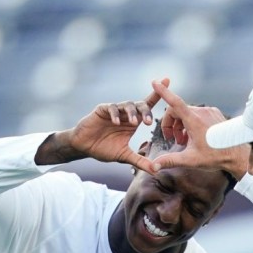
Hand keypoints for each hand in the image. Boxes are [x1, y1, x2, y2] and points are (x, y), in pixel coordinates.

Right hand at [39, 80, 169, 172]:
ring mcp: (114, 110)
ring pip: (127, 105)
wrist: (84, 147)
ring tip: (133, 123)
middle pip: (140, 105)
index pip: (147, 107)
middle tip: (148, 122)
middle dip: (146, 111)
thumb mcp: (125, 156)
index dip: (157, 96)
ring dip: (131, 113)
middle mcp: (126, 114)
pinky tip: (116, 122)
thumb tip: (156, 171)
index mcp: (133, 122)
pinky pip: (111, 108)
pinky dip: (115, 114)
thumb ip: (140, 162)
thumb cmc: (104, 148)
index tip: (168, 81)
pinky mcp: (102, 109)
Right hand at [150, 80, 249, 177]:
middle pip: (178, 110)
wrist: (237, 155)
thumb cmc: (215, 157)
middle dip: (171, 124)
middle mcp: (202, 112)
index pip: (175, 102)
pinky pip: (197, 114)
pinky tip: (194, 137)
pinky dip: (191, 123)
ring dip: (181, 125)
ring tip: (184, 141)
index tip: (154, 83)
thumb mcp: (190, 160)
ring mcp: (209, 111)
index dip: (163, 92)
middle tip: (172, 140)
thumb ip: (170, 160)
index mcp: (194, 120)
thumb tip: (153, 165)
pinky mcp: (215, 113)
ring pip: (187, 113)